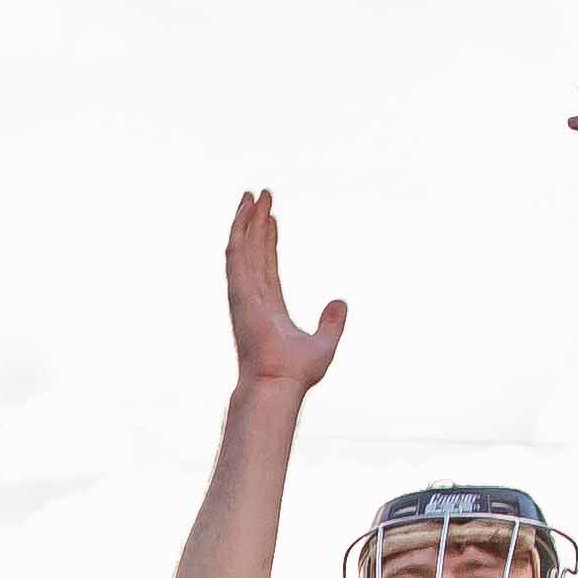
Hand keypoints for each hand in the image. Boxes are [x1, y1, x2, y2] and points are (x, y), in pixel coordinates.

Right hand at [223, 193, 346, 398]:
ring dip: (247, 220)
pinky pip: (237, 252)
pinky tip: (246, 209)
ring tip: (254, 194)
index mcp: (270, 311)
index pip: (268, 268)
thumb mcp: (325, 343)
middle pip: (255, 252)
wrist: (279, 383)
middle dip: (258, 224)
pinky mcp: (239, 290)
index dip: (270, 242)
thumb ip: (332, 322)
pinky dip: (240, 229)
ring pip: (243, 247)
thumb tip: (340, 302)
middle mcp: (253, 299)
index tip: (273, 220)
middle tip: (262, 196)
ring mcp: (243, 294)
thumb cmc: (297, 373)